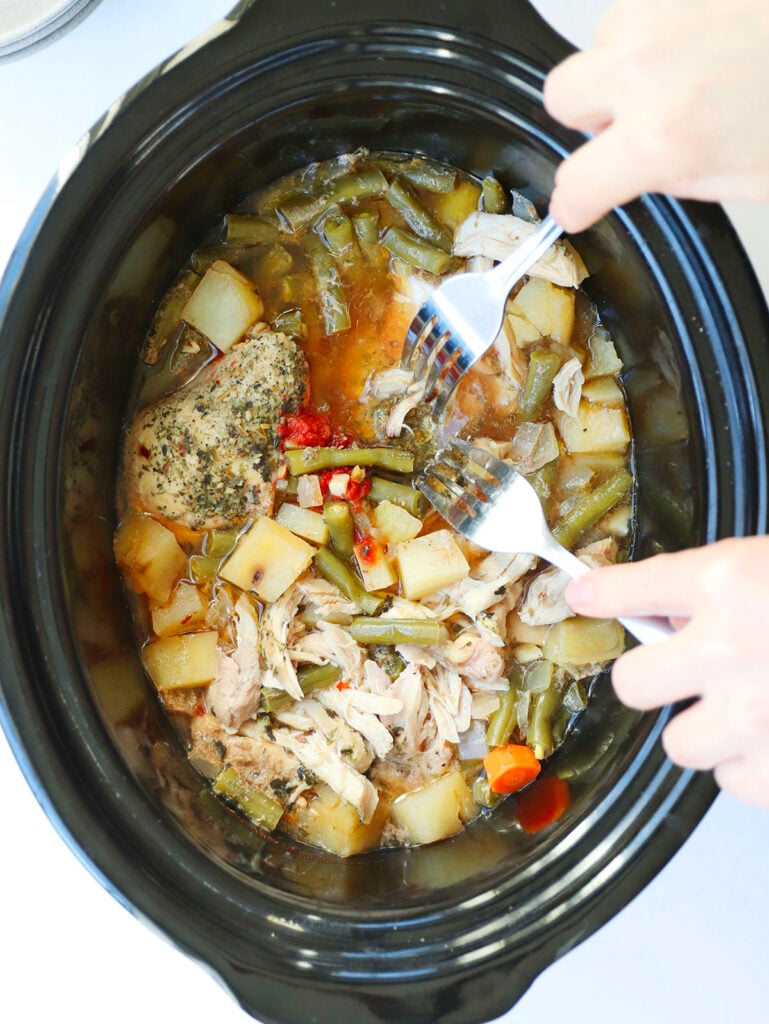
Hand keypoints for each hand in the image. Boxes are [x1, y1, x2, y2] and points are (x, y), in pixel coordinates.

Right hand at [543, 0, 768, 231]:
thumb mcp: (753, 176)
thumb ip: (682, 175)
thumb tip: (647, 171)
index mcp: (665, 135)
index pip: (577, 184)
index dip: (578, 201)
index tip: (581, 202)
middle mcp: (649, 63)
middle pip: (562, 95)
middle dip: (592, 113)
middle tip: (638, 119)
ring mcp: (663, 5)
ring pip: (607, 38)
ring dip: (636, 57)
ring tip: (701, 62)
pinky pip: (650, 3)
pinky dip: (672, 20)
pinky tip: (717, 32)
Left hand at [565, 537, 768, 806]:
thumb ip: (721, 588)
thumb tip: (663, 612)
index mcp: (728, 583)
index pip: (630, 588)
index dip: (601, 593)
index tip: (585, 596)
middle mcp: (727, 650)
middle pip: (631, 685)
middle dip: (656, 680)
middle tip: (685, 673)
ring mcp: (753, 717)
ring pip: (681, 745)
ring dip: (711, 731)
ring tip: (758, 710)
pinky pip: (734, 782)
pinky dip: (757, 768)